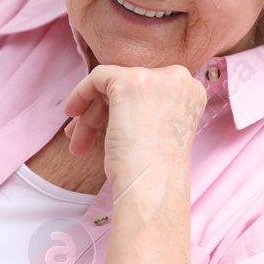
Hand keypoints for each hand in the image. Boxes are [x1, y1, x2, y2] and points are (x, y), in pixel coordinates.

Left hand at [61, 64, 205, 190]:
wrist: (152, 186)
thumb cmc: (154, 171)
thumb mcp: (159, 131)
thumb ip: (148, 108)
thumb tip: (119, 100)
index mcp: (192, 91)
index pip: (149, 88)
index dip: (123, 108)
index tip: (106, 128)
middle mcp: (179, 78)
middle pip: (129, 86)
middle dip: (102, 112)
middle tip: (83, 138)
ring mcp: (156, 77)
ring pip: (111, 85)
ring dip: (90, 115)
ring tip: (77, 143)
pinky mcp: (130, 81)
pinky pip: (97, 76)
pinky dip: (81, 93)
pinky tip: (71, 113)